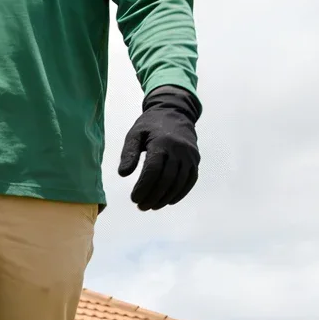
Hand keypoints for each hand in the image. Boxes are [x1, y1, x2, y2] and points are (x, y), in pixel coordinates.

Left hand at [119, 86, 200, 210]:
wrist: (175, 113)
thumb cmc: (150, 125)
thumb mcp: (135, 134)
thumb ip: (128, 153)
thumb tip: (123, 174)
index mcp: (162, 143)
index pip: (153, 170)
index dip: (143, 187)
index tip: (134, 198)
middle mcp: (179, 150)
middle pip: (167, 179)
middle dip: (153, 196)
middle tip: (141, 206)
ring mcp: (190, 155)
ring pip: (180, 182)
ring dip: (166, 197)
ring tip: (152, 206)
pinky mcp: (196, 159)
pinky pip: (190, 180)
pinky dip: (180, 193)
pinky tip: (168, 201)